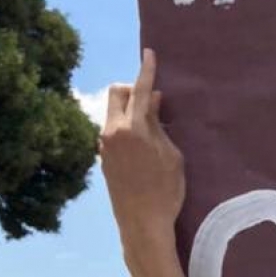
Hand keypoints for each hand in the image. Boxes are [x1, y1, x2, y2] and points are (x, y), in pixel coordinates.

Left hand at [100, 49, 184, 254]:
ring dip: (130, 110)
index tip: (149, 53)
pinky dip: (126, 127)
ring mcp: (104, 145)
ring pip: (113, 112)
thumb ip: (160, 125)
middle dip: (133, 89)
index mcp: (133, 129)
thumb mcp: (172, 155)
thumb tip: (155, 102)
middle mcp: (112, 132)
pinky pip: (113, 130)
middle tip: (153, 102)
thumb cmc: (166, 191)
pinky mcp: (103, 158)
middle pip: (117, 93)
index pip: (141, 91)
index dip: (147, 70)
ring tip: (153, 127)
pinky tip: (143, 144)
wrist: (141, 223)